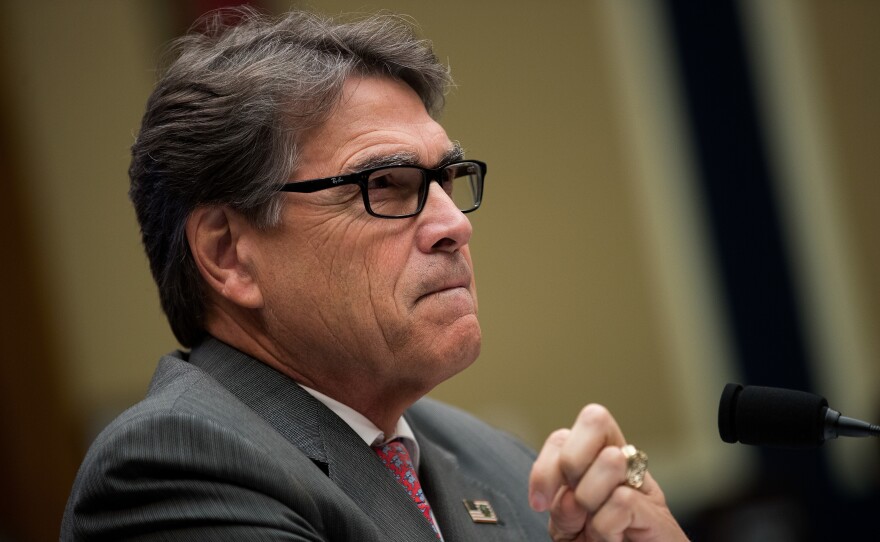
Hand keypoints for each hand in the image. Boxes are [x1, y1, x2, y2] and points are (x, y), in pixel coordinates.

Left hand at [528, 404, 687, 541]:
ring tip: (599, 525)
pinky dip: (607, 527)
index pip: (562, 436)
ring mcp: (642, 483)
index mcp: (594, 462)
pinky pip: (622, 499)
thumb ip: (561, 508)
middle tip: (576, 502)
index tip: (539, 504)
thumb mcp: (569, 528)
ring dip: (591, 499)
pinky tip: (616, 537)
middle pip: (594, 418)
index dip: (545, 466)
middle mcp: (621, 462)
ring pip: (610, 458)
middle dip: (572, 462)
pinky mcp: (657, 511)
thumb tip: (568, 496)